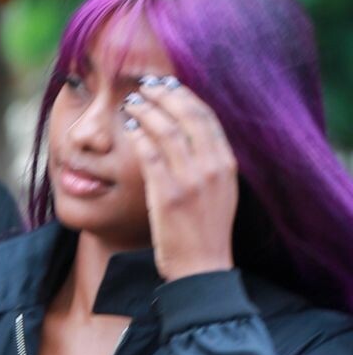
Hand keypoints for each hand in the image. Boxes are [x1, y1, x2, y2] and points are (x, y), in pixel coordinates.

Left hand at [121, 74, 237, 282]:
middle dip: (164, 94)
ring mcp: (190, 180)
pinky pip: (149, 155)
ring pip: (165, 130)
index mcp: (226, 164)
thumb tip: (190, 139)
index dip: (185, 96)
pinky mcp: (168, 195)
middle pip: (187, 115)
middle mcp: (212, 167)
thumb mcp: (219, 193)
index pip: (207, 117)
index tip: (169, 85)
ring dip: (146, 110)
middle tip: (145, 85)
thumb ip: (209, 165)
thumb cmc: (206, 234)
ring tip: (131, 102)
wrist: (201, 270)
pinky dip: (137, 136)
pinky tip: (128, 128)